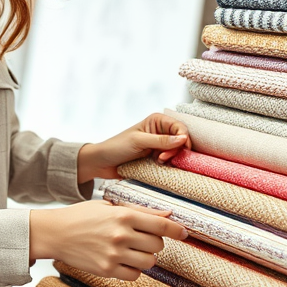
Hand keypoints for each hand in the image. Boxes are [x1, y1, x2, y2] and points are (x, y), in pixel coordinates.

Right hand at [29, 200, 187, 280]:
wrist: (55, 233)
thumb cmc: (82, 216)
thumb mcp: (110, 205)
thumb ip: (140, 211)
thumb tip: (167, 214)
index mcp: (123, 215)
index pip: (161, 224)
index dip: (177, 230)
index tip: (184, 233)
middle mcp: (121, 235)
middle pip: (157, 245)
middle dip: (155, 242)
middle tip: (143, 238)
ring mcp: (114, 255)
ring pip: (149, 262)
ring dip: (146, 257)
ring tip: (134, 250)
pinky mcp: (106, 270)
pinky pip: (134, 275)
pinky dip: (133, 270)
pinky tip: (124, 261)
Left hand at [77, 112, 191, 183]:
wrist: (103, 162)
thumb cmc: (117, 147)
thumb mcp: (138, 142)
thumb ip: (161, 140)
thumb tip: (183, 138)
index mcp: (157, 121)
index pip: (180, 128)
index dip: (182, 139)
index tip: (171, 151)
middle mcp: (161, 131)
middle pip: (182, 140)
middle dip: (176, 150)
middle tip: (161, 159)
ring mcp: (160, 145)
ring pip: (178, 152)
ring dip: (172, 158)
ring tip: (158, 161)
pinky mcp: (157, 157)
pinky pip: (171, 160)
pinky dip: (169, 164)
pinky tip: (159, 165)